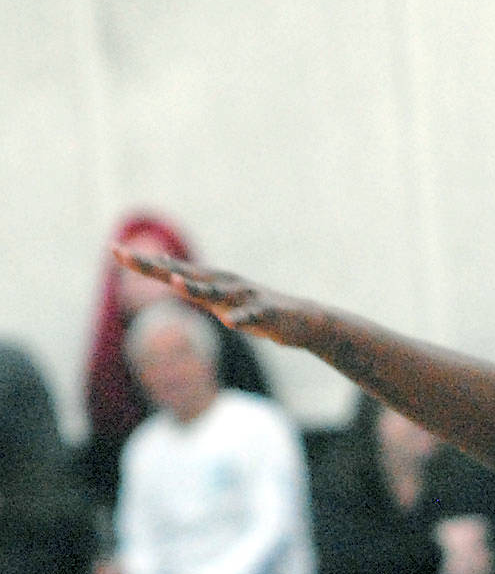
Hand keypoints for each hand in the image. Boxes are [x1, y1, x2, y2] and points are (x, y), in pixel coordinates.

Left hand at [112, 248, 318, 346]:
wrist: (302, 320)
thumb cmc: (257, 311)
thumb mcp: (220, 301)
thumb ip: (195, 290)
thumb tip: (169, 275)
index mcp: (211, 282)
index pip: (170, 270)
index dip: (143, 263)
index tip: (113, 250)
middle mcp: (224, 283)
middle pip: (184, 274)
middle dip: (154, 267)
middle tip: (124, 255)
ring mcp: (244, 297)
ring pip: (216, 292)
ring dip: (196, 288)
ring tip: (174, 283)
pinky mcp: (265, 313)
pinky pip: (251, 318)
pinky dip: (241, 319)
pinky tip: (230, 322)